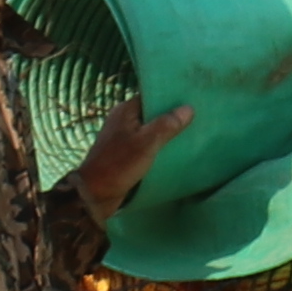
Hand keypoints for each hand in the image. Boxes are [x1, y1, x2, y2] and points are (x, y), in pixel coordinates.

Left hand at [73, 99, 196, 219]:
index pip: (151, 96)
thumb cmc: (119, 164)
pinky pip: (146, 144)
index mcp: (125, 110)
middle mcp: (123, 120)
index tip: (192, 98)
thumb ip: (167, 125)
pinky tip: (176, 150)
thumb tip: (189, 108)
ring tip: (192, 133)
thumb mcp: (146, 143)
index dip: (171, 97)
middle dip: (172, 116)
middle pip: (152, 113)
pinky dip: (159, 146)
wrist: (94, 194)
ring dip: (167, 133)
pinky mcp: (125, 153)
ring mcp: (123, 137)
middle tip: (197, 117)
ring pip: (150, 130)